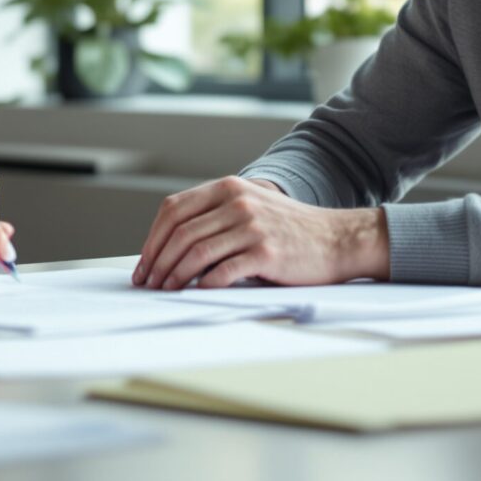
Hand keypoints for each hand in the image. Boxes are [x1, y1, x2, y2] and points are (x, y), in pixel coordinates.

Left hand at [131, 176, 388, 289]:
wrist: (335, 239)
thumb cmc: (289, 230)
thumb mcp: (250, 207)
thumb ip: (215, 216)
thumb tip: (170, 245)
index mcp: (229, 188)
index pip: (174, 209)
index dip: (152, 238)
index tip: (144, 262)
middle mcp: (238, 202)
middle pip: (180, 233)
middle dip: (157, 261)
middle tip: (148, 282)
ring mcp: (252, 226)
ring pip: (195, 253)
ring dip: (174, 276)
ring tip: (166, 290)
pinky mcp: (265, 252)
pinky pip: (222, 271)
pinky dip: (203, 284)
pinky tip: (195, 293)